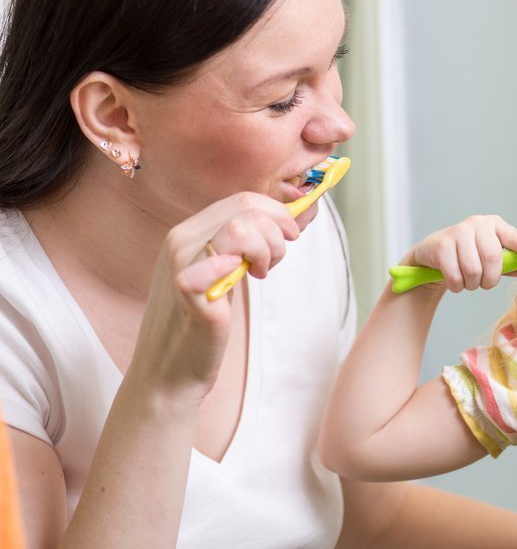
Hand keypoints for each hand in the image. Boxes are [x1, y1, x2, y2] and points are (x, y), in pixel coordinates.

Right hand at [128, 192, 300, 400]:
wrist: (169, 372)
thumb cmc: (201, 322)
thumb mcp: (221, 272)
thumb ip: (241, 245)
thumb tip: (287, 220)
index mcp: (188, 231)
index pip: (243, 199)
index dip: (278, 213)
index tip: (291, 235)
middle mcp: (180, 240)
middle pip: (247, 207)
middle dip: (277, 231)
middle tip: (275, 262)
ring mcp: (182, 264)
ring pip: (242, 227)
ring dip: (268, 248)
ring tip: (261, 272)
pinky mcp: (188, 291)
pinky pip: (222, 261)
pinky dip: (244, 265)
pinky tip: (248, 280)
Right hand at [399, 215, 516, 292]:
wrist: (433, 255)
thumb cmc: (468, 256)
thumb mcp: (490, 258)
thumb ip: (510, 263)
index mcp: (494, 225)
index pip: (513, 236)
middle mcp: (477, 223)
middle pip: (492, 257)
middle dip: (490, 279)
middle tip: (485, 284)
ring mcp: (458, 232)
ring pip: (473, 269)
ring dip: (472, 284)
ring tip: (468, 282)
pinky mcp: (441, 245)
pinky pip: (455, 275)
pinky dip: (457, 285)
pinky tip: (455, 281)